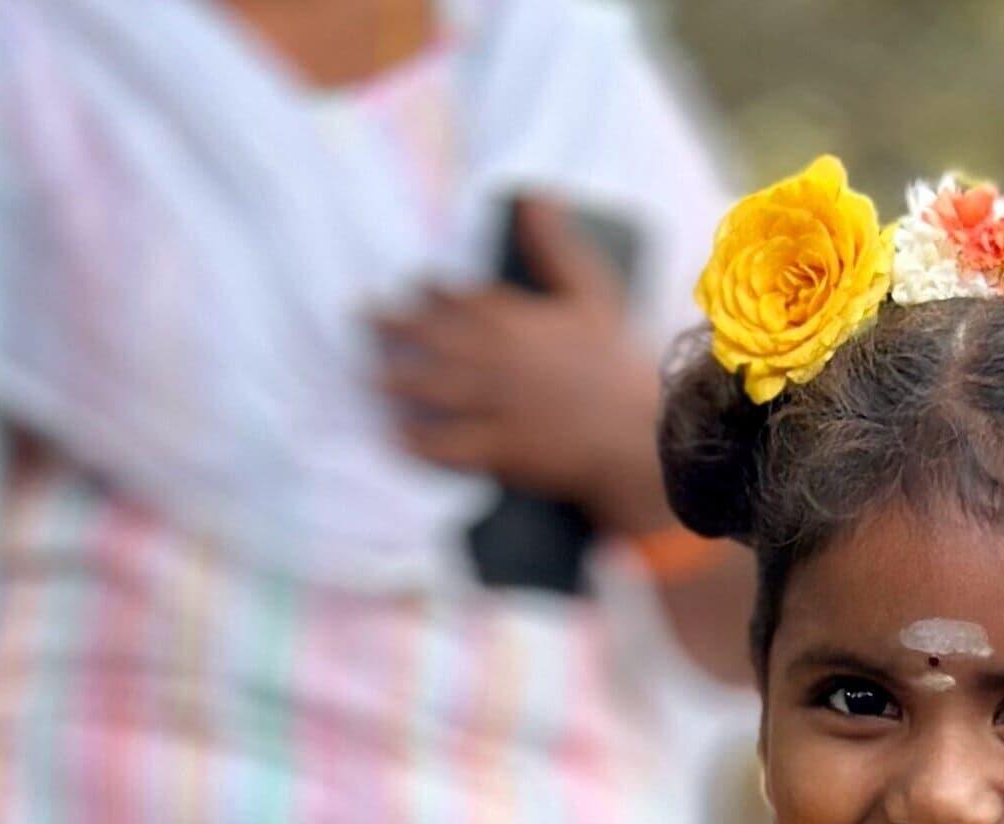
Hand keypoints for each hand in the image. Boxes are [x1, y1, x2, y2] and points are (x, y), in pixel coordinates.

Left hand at [372, 199, 665, 533]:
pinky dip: (418, 442)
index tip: (412, 288)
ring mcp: (495, 404)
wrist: (641, 435)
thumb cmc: (618, 364)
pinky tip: (398, 437)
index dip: (428, 291)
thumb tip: (536, 195)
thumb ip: (556, 245)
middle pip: (429, 337)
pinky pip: (447, 445)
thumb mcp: (593, 292)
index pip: (456, 297)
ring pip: (430, 388)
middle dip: (392, 327)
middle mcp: (496, 357)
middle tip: (362, 320)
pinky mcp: (501, 449)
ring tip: (368, 378)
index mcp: (514, 317)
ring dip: (394, 382)